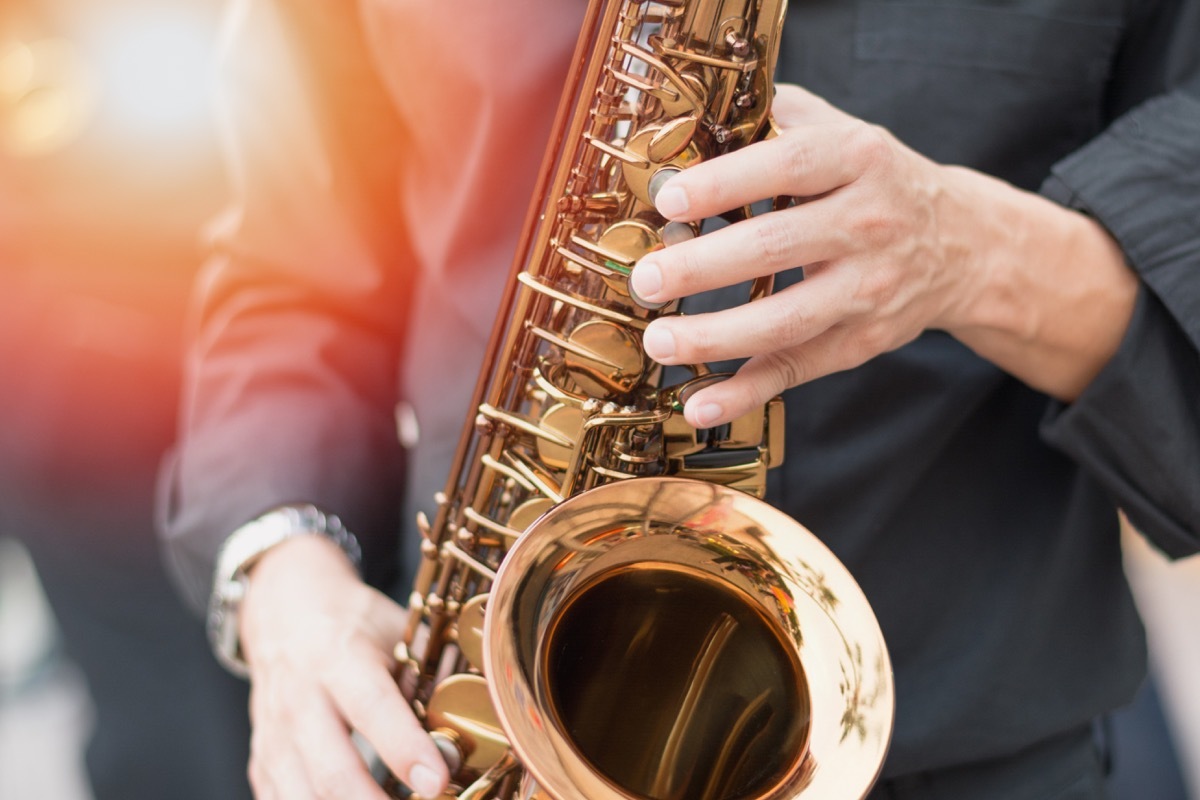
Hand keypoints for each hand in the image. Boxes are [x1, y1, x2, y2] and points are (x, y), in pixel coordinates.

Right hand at [238, 535, 447, 799]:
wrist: (282, 611)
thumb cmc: (351, 623)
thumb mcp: (395, 629)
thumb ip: (427, 674)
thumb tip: (470, 724)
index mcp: (340, 657)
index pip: (373, 708)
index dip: (405, 749)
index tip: (436, 781)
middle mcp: (301, 698)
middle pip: (333, 770)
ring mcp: (275, 733)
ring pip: (301, 795)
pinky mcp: (261, 758)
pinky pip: (279, 799)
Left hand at [631, 84, 1135, 424]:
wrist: (964, 243)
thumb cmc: (875, 180)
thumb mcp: (841, 130)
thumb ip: (777, 117)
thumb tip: (691, 124)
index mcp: (858, 158)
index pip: (787, 166)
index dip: (726, 184)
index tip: (669, 200)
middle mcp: (869, 223)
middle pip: (777, 248)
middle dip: (703, 267)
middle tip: (645, 279)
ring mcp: (869, 289)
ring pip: (787, 320)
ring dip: (716, 336)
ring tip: (658, 340)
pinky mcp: (862, 341)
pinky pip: (798, 369)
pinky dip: (746, 392)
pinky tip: (699, 403)